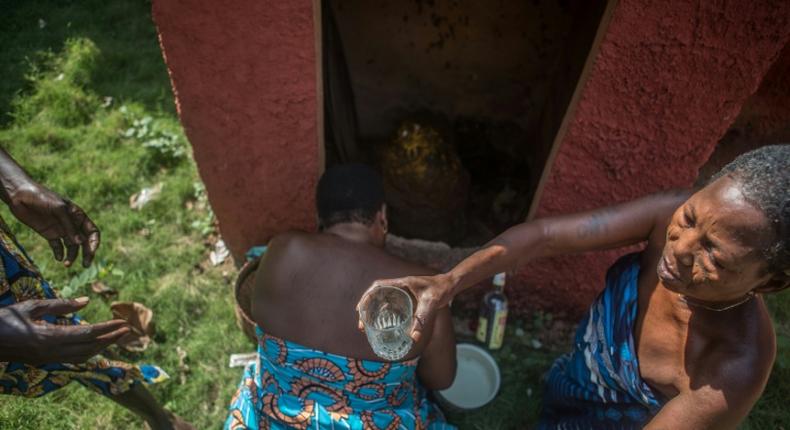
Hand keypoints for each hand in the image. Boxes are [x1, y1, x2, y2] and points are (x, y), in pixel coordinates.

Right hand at [0, 297, 128, 363]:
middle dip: (111, 339)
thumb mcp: (31, 306)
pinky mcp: (44, 361)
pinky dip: (88, 351)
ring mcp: (47, 359)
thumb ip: (60, 305)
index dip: (107, 329)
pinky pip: (72, 358)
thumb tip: (86, 301)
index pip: (87, 334)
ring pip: (83, 356)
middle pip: (90, 348)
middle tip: (128, 330)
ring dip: (102, 347)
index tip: (123, 323)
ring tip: (117, 336)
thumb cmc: (5, 319)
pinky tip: (96, 344)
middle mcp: (51, 352)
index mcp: (48, 337)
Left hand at [7, 183, 99, 267]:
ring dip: (72, 255)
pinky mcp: (49, 234)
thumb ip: (69, 226)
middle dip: (86, 253)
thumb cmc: (42, 197)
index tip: (91, 252)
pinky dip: (59, 253)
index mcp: (78, 216)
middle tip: (85, 265)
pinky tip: (59, 258)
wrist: (20, 195)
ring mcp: (60, 229)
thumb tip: (80, 243)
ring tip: (67, 264)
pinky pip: (57, 246)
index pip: (92, 231)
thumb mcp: (59, 209)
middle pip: (84, 241)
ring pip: (71, 246)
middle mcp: (71, 224)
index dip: (94, 242)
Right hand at [357, 274, 453, 342]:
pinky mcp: (408, 300)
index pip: (377, 287)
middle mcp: (399, 287)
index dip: (366, 297)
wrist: (451, 285)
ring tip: (367, 327)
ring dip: (374, 313)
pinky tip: (383, 327)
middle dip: (367, 309)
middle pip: (377, 296)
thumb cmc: (441, 290)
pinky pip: (392, 307)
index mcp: (401, 283)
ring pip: (383, 302)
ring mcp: (403, 293)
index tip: (359, 309)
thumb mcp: (432, 303)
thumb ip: (422, 318)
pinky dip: (385, 315)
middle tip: (362, 325)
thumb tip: (414, 338)